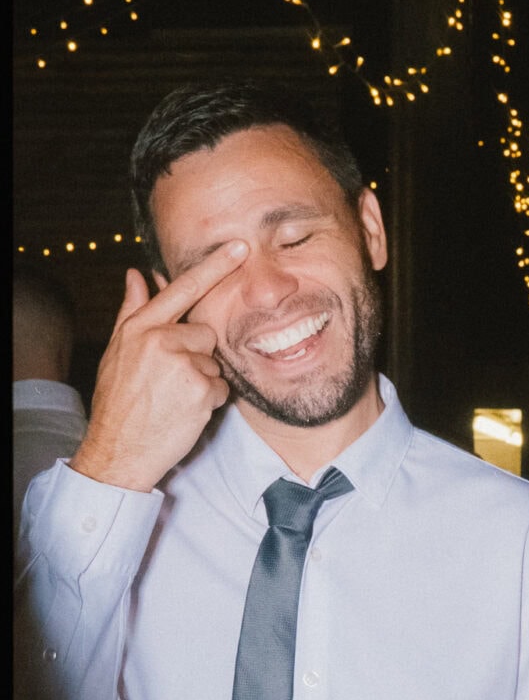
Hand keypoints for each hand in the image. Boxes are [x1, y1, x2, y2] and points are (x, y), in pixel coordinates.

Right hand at [69, 243, 247, 491]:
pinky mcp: (201, 389)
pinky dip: (209, 401)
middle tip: (170, 381)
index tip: (240, 247)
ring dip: (202, 381)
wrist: (118, 451)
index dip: (214, 266)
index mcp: (140, 328)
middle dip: (196, 354)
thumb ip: (132, 312)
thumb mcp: (117, 352)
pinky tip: (184, 411)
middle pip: (205, 332)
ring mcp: (182, 364)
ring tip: (173, 398)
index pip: (182, 289)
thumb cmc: (119, 403)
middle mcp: (160, 340)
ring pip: (214, 362)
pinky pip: (222, 387)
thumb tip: (135, 274)